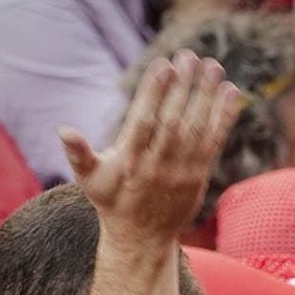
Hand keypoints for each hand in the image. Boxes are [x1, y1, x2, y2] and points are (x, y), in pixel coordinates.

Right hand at [59, 50, 242, 240]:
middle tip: (190, 56)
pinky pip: (214, 142)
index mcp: (130, 162)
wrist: (142, 238)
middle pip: (175, 121)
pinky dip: (224, 117)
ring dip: (207, 96)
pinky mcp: (200, 175)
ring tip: (214, 66)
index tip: (165, 66)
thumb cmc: (111, 201)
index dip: (155, 94)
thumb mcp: (89, 180)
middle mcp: (158, 166)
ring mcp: (182, 172)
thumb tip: (63, 130)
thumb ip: (78, 154)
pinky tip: (231, 92)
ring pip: (198, 129)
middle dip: (184, 88)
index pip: (144, 122)